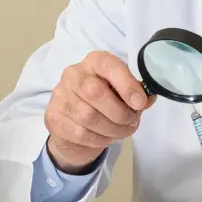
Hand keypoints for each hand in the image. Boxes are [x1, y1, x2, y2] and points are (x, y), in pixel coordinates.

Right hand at [44, 52, 153, 172]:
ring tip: (122, 131)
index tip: (140, 102)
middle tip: (132, 121)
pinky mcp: (54, 118)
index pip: (108, 65)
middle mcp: (73, 75)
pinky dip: (99, 139)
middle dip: (120, 112)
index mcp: (94, 62)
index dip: (126, 84)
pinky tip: (106, 137)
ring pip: (88, 116)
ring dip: (113, 129)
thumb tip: (147, 98)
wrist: (73, 127)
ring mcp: (60, 96)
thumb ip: (136, 94)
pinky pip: (80, 133)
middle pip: (95, 92)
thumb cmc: (103, 104)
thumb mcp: (122, 94)